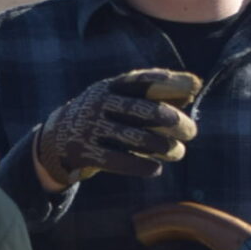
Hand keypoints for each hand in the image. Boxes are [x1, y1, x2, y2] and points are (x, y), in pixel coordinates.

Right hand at [30, 69, 201, 188]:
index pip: (142, 81)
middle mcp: (99, 103)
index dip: (169, 82)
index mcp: (110, 87)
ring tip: (177, 153)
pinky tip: (156, 169)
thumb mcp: (119, 99)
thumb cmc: (103, 117)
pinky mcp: (84, 152)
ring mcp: (90, 128)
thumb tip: (193, 87)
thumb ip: (152, 93)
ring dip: (162, 147)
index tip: (194, 87)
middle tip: (191, 131)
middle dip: (171, 121)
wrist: (57, 139)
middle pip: (141, 110)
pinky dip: (141, 166)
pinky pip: (118, 161)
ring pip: (134, 138)